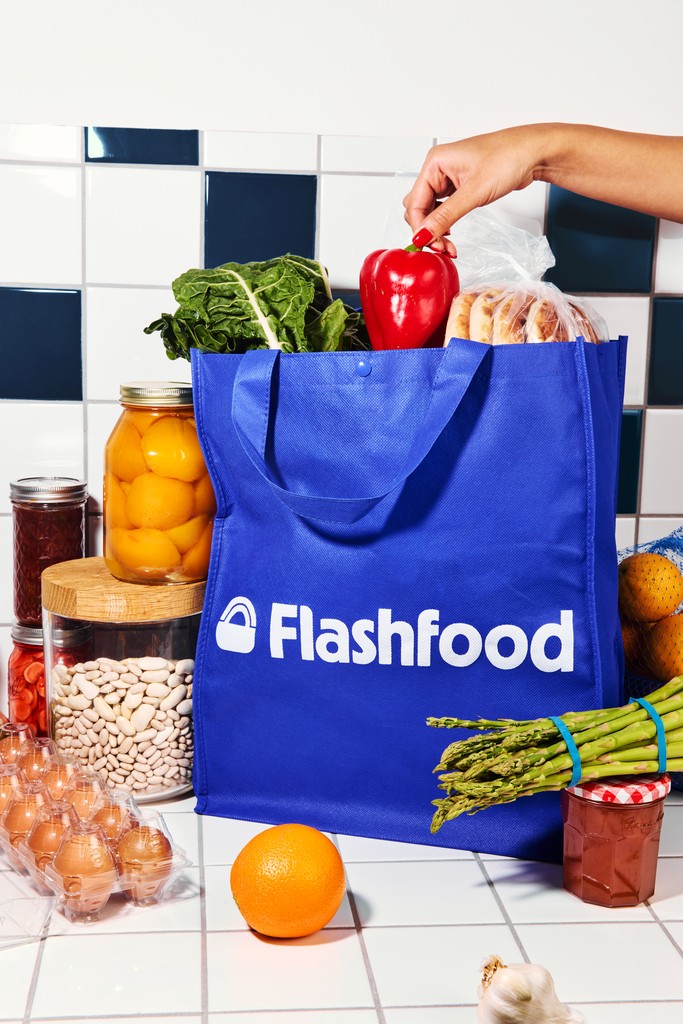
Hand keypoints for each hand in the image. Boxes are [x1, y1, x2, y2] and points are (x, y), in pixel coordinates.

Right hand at [403, 126, 543, 251]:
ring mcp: (448, 178)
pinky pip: (443, 209)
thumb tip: (424, 234)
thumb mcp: (474, 192)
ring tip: (448, 245)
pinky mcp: (459, 186)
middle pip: (418, 207)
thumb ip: (446, 216)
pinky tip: (451, 234)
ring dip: (436, 229)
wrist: (532, 152)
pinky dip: (445, 224)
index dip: (420, 227)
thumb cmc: (508, 157)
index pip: (415, 202)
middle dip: (427, 230)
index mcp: (435, 162)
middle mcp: (438, 169)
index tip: (429, 246)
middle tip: (441, 248)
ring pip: (430, 210)